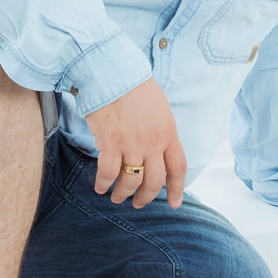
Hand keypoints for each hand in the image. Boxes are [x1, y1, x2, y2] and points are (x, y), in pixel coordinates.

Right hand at [85, 78, 186, 208]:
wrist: (113, 73)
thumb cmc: (135, 87)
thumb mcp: (160, 109)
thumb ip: (161, 132)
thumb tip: (157, 150)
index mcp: (168, 133)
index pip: (178, 168)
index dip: (176, 189)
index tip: (174, 204)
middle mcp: (153, 143)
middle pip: (154, 181)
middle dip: (146, 197)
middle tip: (138, 204)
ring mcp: (132, 144)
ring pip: (131, 180)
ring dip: (123, 193)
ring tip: (117, 197)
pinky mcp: (110, 143)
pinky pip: (108, 173)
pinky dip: (104, 184)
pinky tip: (100, 187)